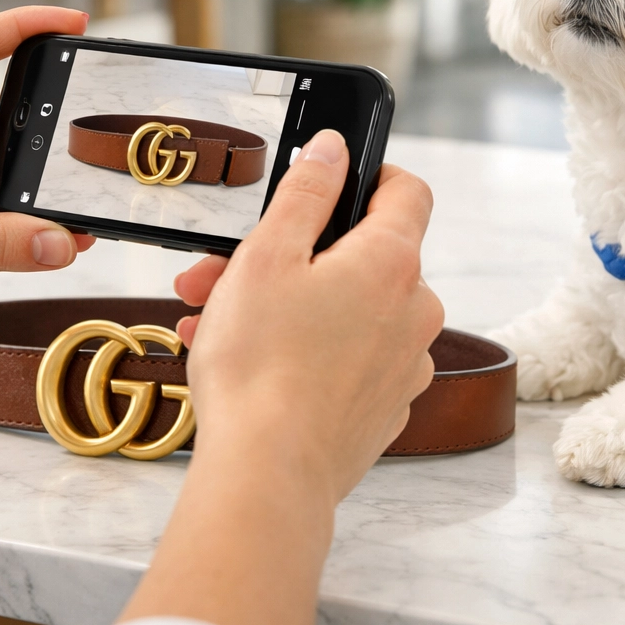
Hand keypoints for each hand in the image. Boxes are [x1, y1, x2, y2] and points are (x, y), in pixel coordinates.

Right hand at [121, 128, 442, 624]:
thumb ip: (306, 193)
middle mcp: (415, 311)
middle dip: (289, 256)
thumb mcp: (267, 256)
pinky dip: (302, 353)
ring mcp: (404, 365)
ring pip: (345, 313)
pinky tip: (243, 366)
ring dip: (285, 307)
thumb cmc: (261, 366)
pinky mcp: (383, 409)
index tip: (330, 182)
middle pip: (359, 258)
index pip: (408, 192)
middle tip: (219, 272)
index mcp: (392, 262)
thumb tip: (333, 149)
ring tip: (209, 323)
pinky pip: (346, 362)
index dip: (371, 176)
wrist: (268, 475)